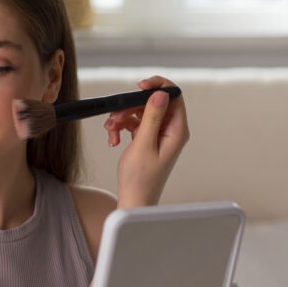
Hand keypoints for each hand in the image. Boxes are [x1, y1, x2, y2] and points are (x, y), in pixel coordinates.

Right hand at [106, 76, 188, 207]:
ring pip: (140, 112)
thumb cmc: (140, 179)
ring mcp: (159, 134)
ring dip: (122, 118)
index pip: (174, 96)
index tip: (139, 86)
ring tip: (110, 131)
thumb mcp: (144, 144)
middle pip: (153, 103)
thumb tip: (161, 94)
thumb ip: (152, 117)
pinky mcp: (147, 139)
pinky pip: (134, 123)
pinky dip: (122, 127)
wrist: (133, 200)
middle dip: (131, 107)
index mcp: (177, 131)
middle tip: (115, 117)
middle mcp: (171, 130)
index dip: (157, 86)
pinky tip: (113, 139)